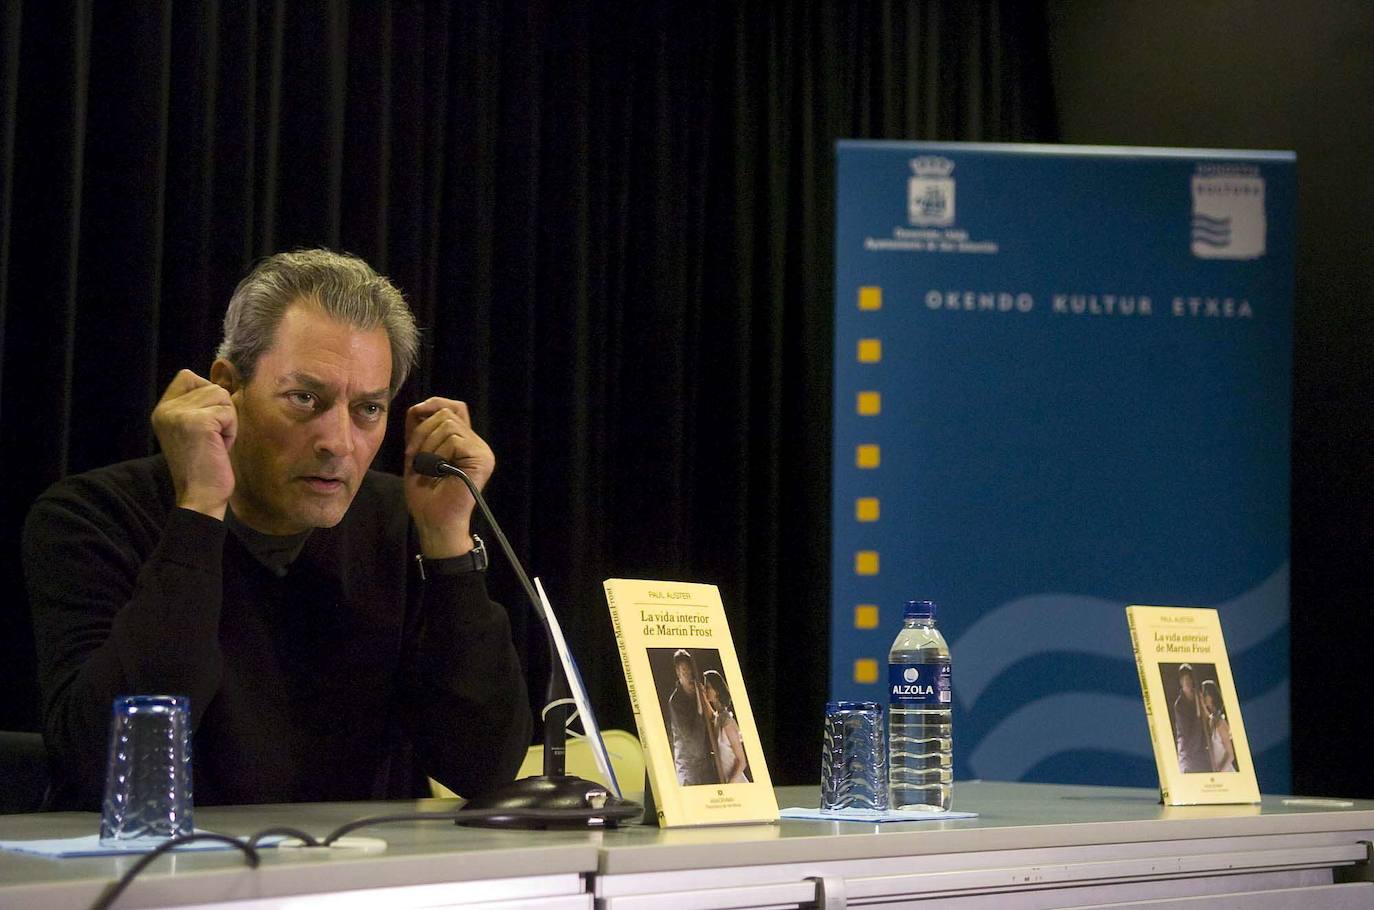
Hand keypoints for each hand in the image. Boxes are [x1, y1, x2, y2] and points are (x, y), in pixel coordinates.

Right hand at [151, 369, 236, 518]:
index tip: (206, 426)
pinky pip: (229, 412)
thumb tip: (224, 381)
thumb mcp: (193, 429)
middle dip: (221, 413)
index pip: (188, 375)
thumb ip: (198, 405)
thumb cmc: (204, 465)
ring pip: (223, 397)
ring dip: (228, 422)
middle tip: (211, 440)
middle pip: (212, 387)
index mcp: (162, 410)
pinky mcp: (198, 422)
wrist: (200, 496)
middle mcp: (166, 409)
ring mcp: (180, 414)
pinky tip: (219, 448)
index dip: (208, 396)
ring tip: (214, 443)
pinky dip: (231, 431)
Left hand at [404, 397, 494, 557]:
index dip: (434, 404)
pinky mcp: (482, 459)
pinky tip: (437, 471)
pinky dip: (438, 454)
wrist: (434, 522)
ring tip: (425, 467)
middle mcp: (477, 444)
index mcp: (464, 442)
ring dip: (427, 445)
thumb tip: (418, 408)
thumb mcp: (417, 455)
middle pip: (448, 413)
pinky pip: (454, 440)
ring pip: (448, 425)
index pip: (454, 407)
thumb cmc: (426, 495)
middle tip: (413, 456)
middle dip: (422, 431)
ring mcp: (482, 452)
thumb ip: (420, 431)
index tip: (415, 416)